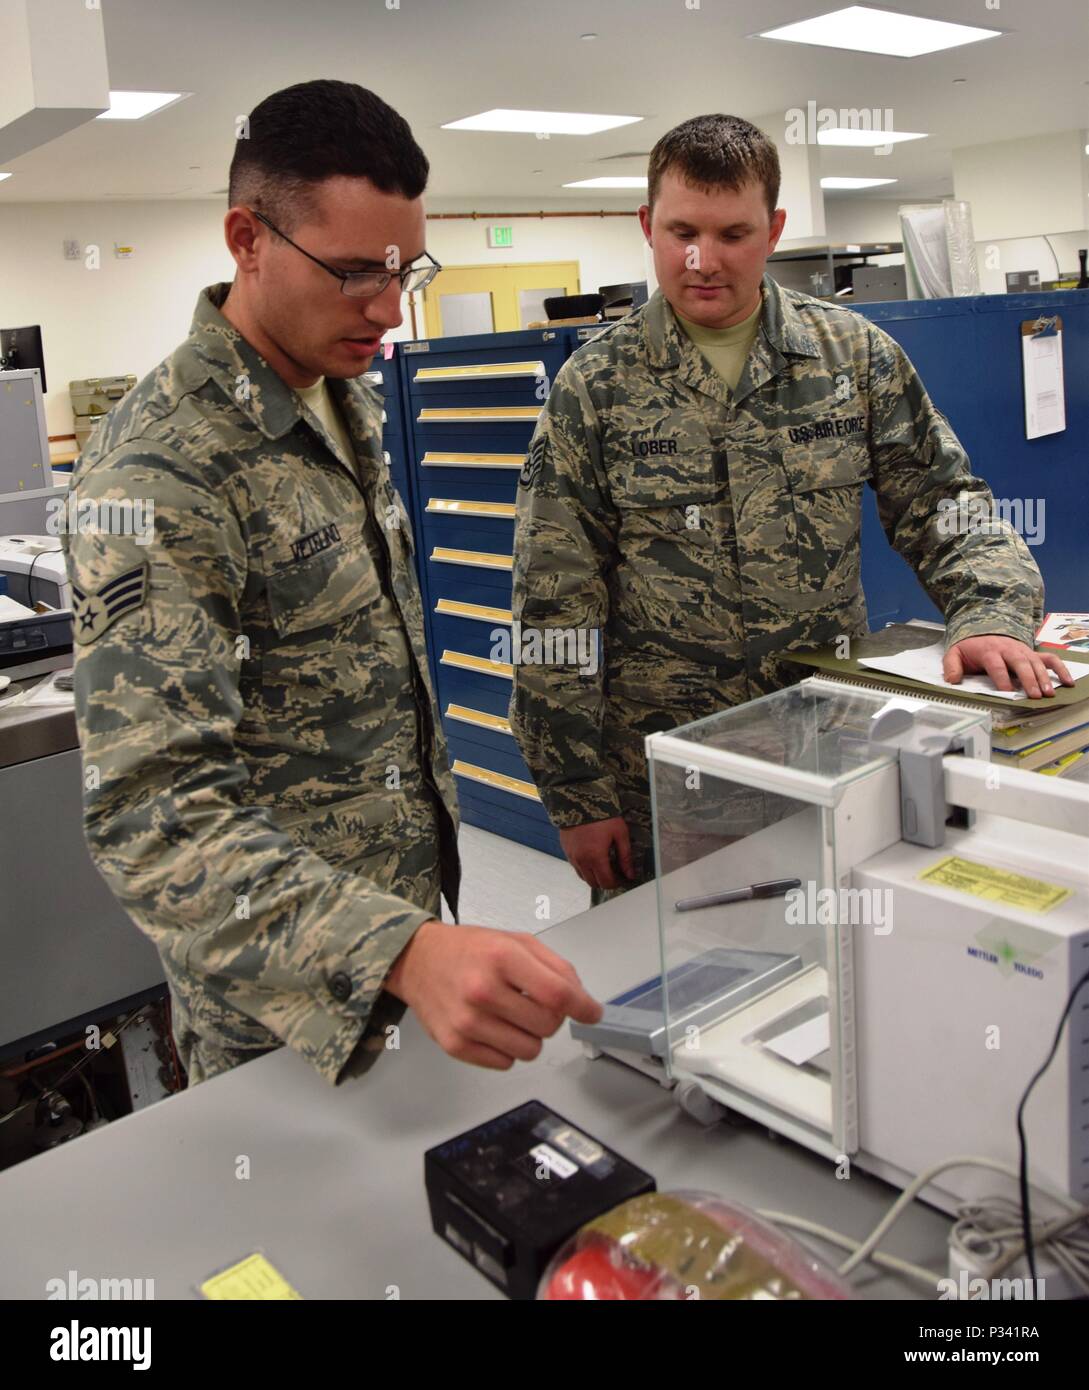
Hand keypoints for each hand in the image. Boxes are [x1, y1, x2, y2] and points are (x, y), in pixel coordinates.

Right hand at [384, 920, 601, 1069]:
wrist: (417, 960)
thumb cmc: (469, 950)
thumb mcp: (516, 940)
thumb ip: (555, 967)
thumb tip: (582, 1000)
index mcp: (502, 957)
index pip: (558, 995)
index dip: (584, 1007)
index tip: (592, 1013)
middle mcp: (483, 990)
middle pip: (548, 1026)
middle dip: (551, 1017)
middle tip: (534, 1002)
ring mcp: (467, 1021)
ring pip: (530, 1050)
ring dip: (529, 1035)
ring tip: (512, 1014)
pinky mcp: (455, 1045)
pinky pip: (505, 1063)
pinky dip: (507, 1048)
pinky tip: (493, 1026)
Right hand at [559, 816, 633, 890]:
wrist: (580, 800)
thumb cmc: (602, 816)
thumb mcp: (620, 834)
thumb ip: (625, 856)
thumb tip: (630, 874)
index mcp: (596, 857)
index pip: (606, 882)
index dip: (617, 883)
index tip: (623, 878)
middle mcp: (581, 860)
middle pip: (594, 883)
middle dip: (605, 882)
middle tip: (614, 874)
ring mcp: (572, 856)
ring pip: (583, 877)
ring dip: (594, 876)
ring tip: (603, 866)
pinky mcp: (566, 850)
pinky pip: (575, 867)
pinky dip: (585, 868)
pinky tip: (592, 858)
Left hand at [944, 634, 1073, 697]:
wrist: (983, 627)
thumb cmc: (971, 647)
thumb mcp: (955, 653)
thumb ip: (951, 666)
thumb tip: (951, 680)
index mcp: (989, 651)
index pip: (997, 665)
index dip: (1002, 678)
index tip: (1007, 692)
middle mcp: (1009, 650)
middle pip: (1020, 664)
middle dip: (1028, 679)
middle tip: (1035, 695)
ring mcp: (1023, 651)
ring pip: (1036, 663)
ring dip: (1044, 678)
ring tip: (1049, 693)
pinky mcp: (1032, 653)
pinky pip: (1050, 659)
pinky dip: (1060, 669)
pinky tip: (1068, 682)